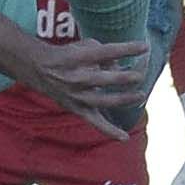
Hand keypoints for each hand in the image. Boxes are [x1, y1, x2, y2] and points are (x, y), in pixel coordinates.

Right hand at [23, 35, 148, 141]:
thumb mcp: (84, 46)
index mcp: (78, 58)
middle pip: (105, 79)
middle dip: (125, 78)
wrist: (40, 69)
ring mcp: (76, 96)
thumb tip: (123, 68)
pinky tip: (124, 138)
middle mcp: (76, 78)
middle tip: (140, 76)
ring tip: (140, 95)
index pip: (106, 52)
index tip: (145, 46)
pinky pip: (94, 122)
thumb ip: (106, 54)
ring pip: (103, 101)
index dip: (127, 49)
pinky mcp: (77, 109)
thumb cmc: (69, 55)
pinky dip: (109, 131)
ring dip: (124, 99)